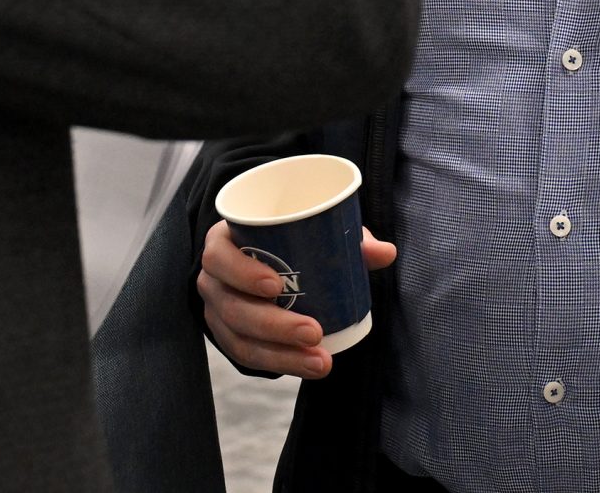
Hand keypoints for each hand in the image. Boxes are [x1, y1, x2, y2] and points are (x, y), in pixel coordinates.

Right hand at [198, 219, 395, 380]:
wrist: (265, 261)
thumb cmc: (288, 239)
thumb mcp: (313, 232)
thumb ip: (347, 239)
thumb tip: (386, 252)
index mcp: (223, 242)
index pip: (219, 256)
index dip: (242, 272)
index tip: (276, 285)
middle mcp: (214, 279)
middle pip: (233, 306)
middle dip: (274, 325)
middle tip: (314, 332)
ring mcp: (217, 311)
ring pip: (240, 339)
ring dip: (281, 354)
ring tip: (319, 360)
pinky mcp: (229, 336)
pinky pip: (247, 357)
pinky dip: (279, 363)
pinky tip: (307, 367)